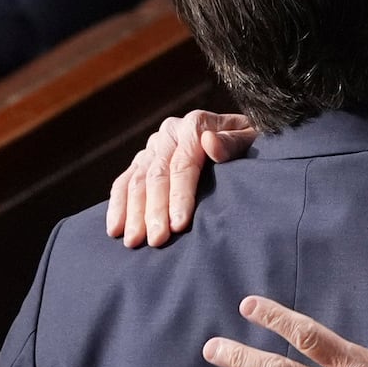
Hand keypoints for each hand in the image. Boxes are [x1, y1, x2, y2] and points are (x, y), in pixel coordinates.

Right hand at [105, 109, 257, 246]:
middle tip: (157, 241)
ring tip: (133, 242)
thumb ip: (234, 142)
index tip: (179, 224)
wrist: (239, 136)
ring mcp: (154, 146)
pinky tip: (114, 229)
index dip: (180, 196)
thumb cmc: (251, 143)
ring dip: (133, 213)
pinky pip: (124, 182)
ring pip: (137, 181)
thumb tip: (210, 143)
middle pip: (157, 175)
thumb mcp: (253, 138)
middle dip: (155, 211)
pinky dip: (118, 205)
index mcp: (195, 124)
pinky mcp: (143, 159)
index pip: (183, 164)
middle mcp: (170, 132)